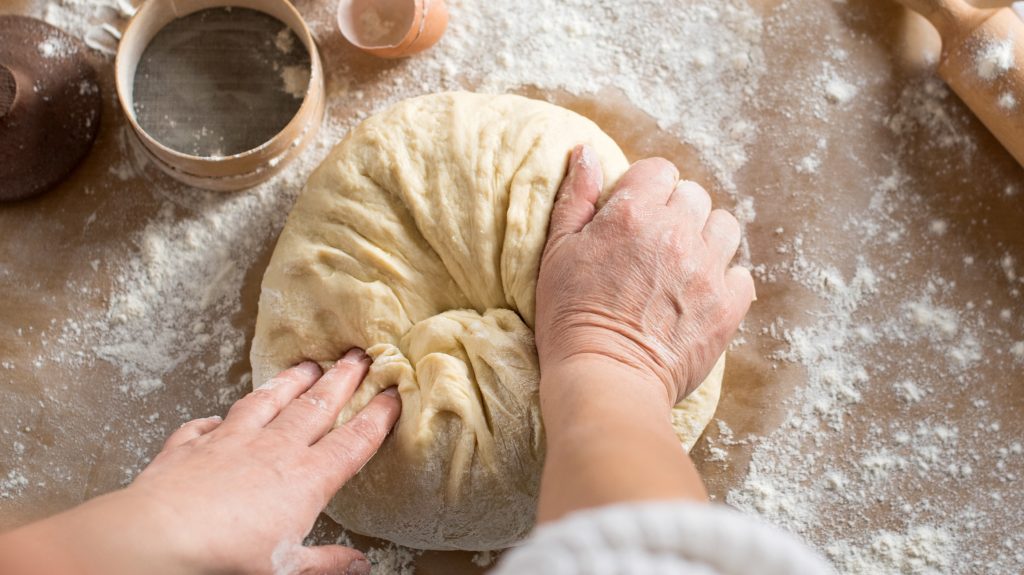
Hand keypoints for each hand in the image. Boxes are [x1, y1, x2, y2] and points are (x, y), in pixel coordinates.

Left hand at [1, 350, 399, 574]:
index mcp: (305, 480)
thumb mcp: (286, 569)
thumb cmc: (225, 558)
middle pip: (316, 407)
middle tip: (358, 355)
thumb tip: (359, 565)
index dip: (377, 417)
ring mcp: (230, 442)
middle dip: (342, 379)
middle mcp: (273, 451)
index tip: (392, 394)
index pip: (352, 442)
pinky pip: (204, 427)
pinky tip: (216, 417)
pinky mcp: (190, 446)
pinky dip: (212, 422)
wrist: (159, 538)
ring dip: (289, 382)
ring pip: (268, 402)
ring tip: (306, 365)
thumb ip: (326, 563)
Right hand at [535, 145, 753, 405]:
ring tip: (683, 266)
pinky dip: (724, 282)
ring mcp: (708, 269)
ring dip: (707, 239)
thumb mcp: (557, 251)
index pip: (659, 171)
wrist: (604, 379)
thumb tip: (586, 153)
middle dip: (676, 212)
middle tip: (653, 246)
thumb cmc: (569, 317)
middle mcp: (676, 232)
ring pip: (726, 227)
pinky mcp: (729, 306)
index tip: (634, 216)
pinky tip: (698, 296)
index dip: (645, 190)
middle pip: (694, 195)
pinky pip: (741, 275)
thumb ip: (576, 197)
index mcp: (633, 213)